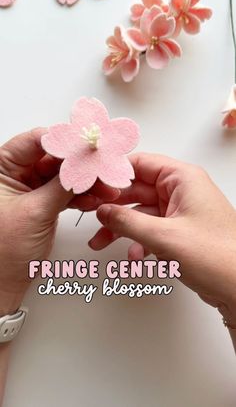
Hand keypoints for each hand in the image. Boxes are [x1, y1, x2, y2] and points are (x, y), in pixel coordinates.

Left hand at [0, 129, 118, 314]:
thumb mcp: (35, 212)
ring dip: (85, 183)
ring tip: (106, 188)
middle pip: (53, 158)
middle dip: (80, 165)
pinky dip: (80, 197)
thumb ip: (62, 185)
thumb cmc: (3, 251)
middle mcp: (14, 174)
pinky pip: (64, 193)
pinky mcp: (42, 203)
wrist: (4, 283)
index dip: (64, 142)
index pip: (35, 142)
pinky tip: (95, 200)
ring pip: (62, 177)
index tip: (88, 145)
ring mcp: (30, 189)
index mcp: (0, 169)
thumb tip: (85, 163)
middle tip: (103, 167)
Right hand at [89, 153, 235, 326]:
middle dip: (113, 207)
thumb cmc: (216, 256)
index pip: (140, 164)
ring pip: (141, 213)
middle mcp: (181, 191)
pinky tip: (134, 257)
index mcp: (182, 179)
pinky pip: (151, 230)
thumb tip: (103, 211)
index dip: (114, 173)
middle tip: (91, 216)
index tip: (92, 184)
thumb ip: (127, 221)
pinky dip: (139, 242)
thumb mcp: (164, 236)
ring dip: (121, 228)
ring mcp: (181, 213)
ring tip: (100, 242)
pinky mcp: (180, 232)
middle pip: (137, 190)